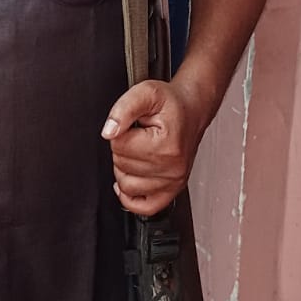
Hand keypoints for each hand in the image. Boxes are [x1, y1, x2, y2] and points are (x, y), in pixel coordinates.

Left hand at [100, 72, 216, 215]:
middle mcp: (172, 168)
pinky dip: (131, 196)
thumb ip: (123, 109)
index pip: (119, 146)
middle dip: (123, 148)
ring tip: (140, 151)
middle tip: (140, 136)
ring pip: (126, 186)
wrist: (191, 110)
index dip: (120, 132)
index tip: (135, 125)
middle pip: (121, 166)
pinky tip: (132, 178)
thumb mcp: (146, 93)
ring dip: (125, 168)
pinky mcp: (171, 191)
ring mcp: (173, 182)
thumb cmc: (171, 104)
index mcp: (166, 145)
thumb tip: (109, 131)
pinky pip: (143, 207)